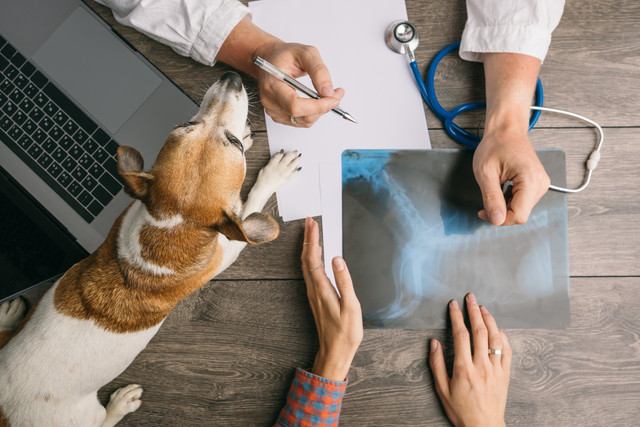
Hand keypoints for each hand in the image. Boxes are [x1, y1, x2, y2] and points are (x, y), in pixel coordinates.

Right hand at [254, 41, 344, 127]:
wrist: (270, 60)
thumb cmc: (284, 56)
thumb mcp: (305, 53)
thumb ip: (318, 71)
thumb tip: (328, 91)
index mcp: (272, 85)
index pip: (295, 105)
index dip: (317, 106)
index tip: (333, 98)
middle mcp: (270, 101)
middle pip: (301, 116)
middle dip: (323, 107)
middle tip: (336, 94)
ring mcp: (274, 111)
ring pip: (304, 121)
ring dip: (321, 111)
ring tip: (328, 95)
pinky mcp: (280, 116)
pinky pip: (302, 121)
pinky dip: (314, 113)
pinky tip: (318, 101)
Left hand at [301, 217, 362, 380]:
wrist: (335, 352)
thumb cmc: (345, 332)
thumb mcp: (351, 306)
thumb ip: (344, 281)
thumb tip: (337, 259)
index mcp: (322, 289)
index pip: (313, 258)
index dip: (312, 239)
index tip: (312, 224)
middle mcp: (313, 289)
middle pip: (306, 259)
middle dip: (308, 239)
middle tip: (310, 222)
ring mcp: (313, 294)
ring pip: (306, 265)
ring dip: (308, 248)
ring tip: (312, 234)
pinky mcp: (316, 297)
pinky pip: (309, 273)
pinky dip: (311, 259)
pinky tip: (315, 257)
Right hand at [429, 293, 511, 426]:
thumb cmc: (461, 410)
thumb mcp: (442, 389)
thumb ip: (437, 364)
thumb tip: (434, 342)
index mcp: (464, 368)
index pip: (460, 335)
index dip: (456, 317)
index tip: (453, 304)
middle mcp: (482, 366)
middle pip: (479, 331)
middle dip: (473, 311)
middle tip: (470, 297)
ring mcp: (496, 369)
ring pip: (495, 338)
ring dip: (489, 320)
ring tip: (483, 308)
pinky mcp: (505, 374)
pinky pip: (507, 351)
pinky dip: (503, 337)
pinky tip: (498, 329)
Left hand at [475, 52, 549, 225]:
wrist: (507, 130)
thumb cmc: (495, 145)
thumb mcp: (486, 173)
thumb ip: (492, 198)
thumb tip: (497, 221)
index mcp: (530, 180)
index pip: (519, 216)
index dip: (500, 219)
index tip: (483, 212)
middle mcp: (541, 184)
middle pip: (521, 214)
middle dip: (501, 214)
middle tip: (484, 204)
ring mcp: (541, 185)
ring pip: (522, 210)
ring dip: (504, 208)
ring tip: (493, 191)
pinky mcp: (538, 185)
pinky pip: (523, 202)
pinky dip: (509, 202)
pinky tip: (501, 190)